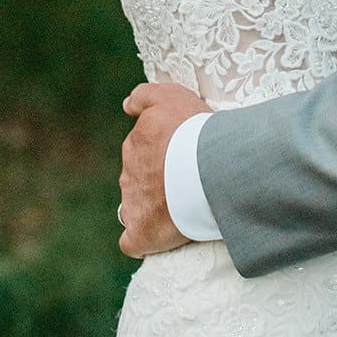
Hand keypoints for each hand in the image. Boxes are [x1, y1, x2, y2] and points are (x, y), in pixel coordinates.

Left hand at [119, 83, 211, 256]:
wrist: (211, 167)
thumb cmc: (195, 129)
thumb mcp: (171, 96)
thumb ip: (144, 96)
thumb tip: (125, 105)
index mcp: (136, 144)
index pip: (142, 151)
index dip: (163, 156)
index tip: (186, 159)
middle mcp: (129, 173)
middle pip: (140, 180)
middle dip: (158, 182)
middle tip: (190, 182)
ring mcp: (133, 204)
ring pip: (138, 207)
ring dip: (156, 208)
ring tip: (187, 207)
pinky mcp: (141, 233)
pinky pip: (133, 241)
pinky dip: (144, 239)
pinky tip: (162, 235)